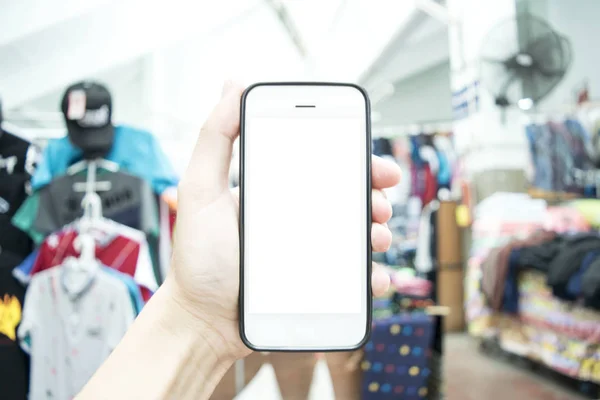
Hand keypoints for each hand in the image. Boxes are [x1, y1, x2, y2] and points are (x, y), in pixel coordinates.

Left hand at [167, 81, 401, 359]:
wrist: (201, 321)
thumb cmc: (198, 258)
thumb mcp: (200, 191)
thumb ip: (214, 139)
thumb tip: (233, 86)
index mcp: (276, 193)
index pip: (321, 167)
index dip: (352, 159)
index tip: (372, 159)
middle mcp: (297, 220)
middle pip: (348, 199)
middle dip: (374, 195)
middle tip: (381, 200)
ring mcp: (309, 254)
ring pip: (357, 236)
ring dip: (377, 231)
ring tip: (376, 237)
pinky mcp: (317, 287)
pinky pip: (353, 279)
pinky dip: (371, 276)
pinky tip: (375, 276)